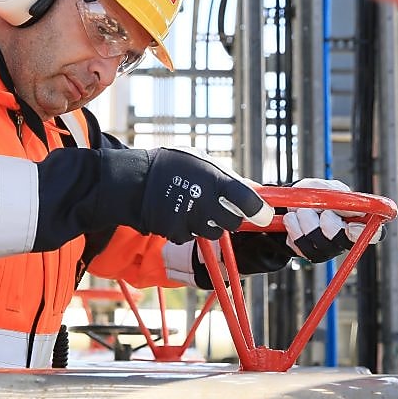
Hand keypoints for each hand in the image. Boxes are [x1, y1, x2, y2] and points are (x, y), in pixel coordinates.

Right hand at [141, 148, 273, 242]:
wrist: (134, 181)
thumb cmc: (171, 166)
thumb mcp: (202, 162)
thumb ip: (229, 178)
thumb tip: (256, 191)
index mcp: (214, 180)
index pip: (248, 201)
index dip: (260, 211)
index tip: (264, 215)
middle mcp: (204, 201)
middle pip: (234, 223)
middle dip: (232, 218)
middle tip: (221, 208)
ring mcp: (190, 220)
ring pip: (214, 232)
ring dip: (209, 224)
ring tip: (194, 207)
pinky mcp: (177, 233)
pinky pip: (193, 237)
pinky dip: (189, 229)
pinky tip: (178, 214)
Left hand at [281, 178, 381, 262]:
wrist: (290, 201)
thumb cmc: (315, 194)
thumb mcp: (328, 188)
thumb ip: (340, 196)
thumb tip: (353, 206)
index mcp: (357, 222)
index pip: (374, 234)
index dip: (363, 230)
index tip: (351, 223)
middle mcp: (344, 239)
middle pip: (342, 240)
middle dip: (329, 223)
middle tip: (321, 210)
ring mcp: (326, 248)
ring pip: (318, 241)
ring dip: (306, 219)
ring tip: (302, 209)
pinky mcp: (307, 252)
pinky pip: (300, 244)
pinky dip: (293, 226)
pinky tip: (293, 218)